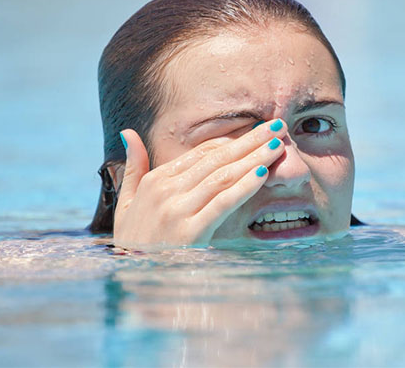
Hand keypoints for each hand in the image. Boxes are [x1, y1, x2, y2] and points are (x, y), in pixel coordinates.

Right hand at [113, 119, 287, 247]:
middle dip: (250, 141)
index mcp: (156, 181)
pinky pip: (223, 203)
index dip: (233, 140)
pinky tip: (263, 173)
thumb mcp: (126, 202)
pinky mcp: (191, 231)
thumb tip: (129, 132)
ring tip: (278, 145)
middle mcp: (167, 190)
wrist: (132, 279)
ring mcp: (178, 210)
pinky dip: (244, 186)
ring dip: (254, 158)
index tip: (258, 131)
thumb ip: (133, 167)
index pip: (202, 153)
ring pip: (223, 176)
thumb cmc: (133, 243)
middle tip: (278, 126)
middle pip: (217, 159)